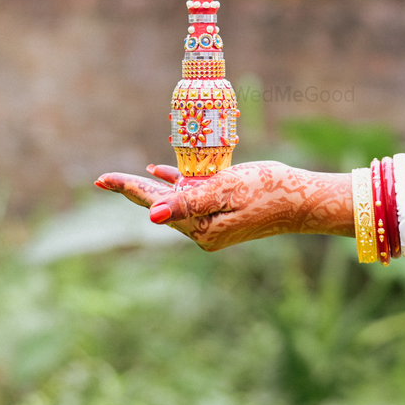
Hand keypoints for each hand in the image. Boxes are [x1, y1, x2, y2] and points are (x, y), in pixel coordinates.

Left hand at [95, 161, 351, 251]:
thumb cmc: (269, 190)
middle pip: (161, 205)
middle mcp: (202, 231)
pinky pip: (192, 198)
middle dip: (135, 190)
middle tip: (103, 180)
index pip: (157, 204)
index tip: (102, 180)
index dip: (129, 189)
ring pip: (175, 200)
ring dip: (155, 187)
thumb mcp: (226, 190)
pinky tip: (163, 172)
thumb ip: (189, 201)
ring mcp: (212, 225)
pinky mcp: (222, 215)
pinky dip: (178, 185)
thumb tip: (154, 215)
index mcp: (201, 228)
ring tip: (125, 178)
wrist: (303, 201)